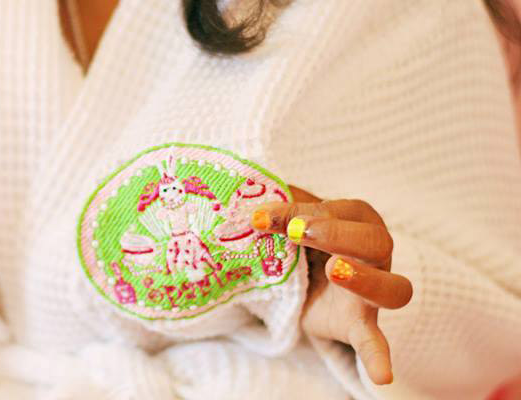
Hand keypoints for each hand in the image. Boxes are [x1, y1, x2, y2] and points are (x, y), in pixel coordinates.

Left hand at [251, 186, 412, 384]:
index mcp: (358, 221)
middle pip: (375, 241)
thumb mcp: (289, 221)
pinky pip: (375, 342)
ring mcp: (371, 293)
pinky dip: (379, 358)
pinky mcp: (358, 325)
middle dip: (337, 233)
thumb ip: (278, 207)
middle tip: (297, 233)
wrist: (306, 284)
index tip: (262, 217)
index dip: (302, 210)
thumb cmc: (302, 241)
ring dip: (365, 280)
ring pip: (393, 289)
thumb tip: (249, 196)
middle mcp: (374, 255)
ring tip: (334, 272)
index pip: (340, 210)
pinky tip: (382, 377)